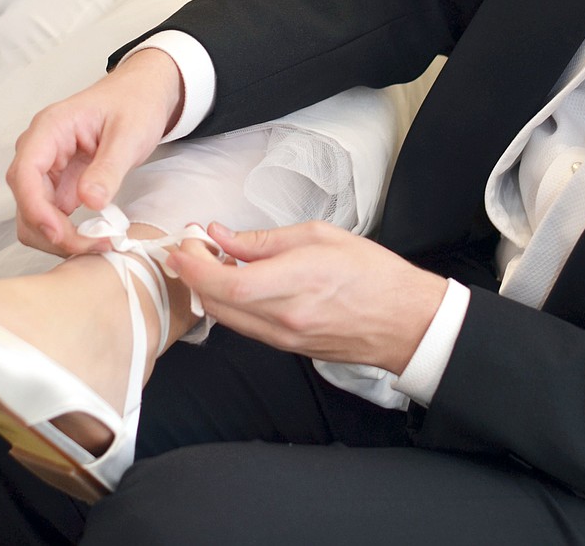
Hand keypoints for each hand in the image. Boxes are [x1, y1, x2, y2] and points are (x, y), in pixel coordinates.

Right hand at [6, 48, 182, 255]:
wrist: (141, 95)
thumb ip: (109, 167)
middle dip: (52, 230)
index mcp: (50, 128)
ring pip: (33, 213)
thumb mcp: (130, 133)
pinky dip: (67, 232)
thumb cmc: (134, 104)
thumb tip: (90, 202)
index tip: (59, 233)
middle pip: (26, 200)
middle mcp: (40, 149)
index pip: (25, 172)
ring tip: (98, 243)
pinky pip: (51, 215)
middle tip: (93, 244)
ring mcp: (48, 168)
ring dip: (58, 236)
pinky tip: (93, 237)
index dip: (35, 207)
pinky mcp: (59, 183)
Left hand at [167, 220, 447, 372]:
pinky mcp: (287, 347)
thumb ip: (265, 239)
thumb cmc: (371, 272)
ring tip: (206, 260)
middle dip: (193, 274)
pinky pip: (246, 326)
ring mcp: (284, 338)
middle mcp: (284, 318)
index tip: (181, 246)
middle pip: (219, 303)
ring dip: (208, 290)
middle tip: (187, 246)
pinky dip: (229, 304)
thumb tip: (222, 236)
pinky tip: (231, 282)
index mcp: (295, 283)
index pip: (228, 284)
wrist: (403, 320)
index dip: (196, 267)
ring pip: (228, 318)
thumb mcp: (320, 236)